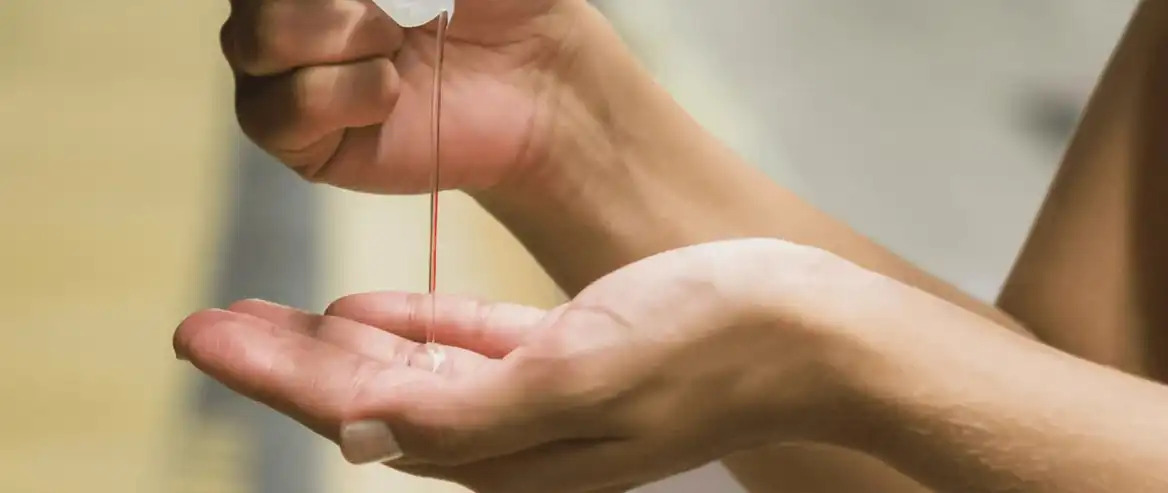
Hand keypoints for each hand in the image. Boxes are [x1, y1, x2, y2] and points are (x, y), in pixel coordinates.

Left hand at [173, 239, 869, 491]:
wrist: (810, 329)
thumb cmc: (709, 347)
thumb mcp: (578, 379)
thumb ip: (466, 414)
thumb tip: (359, 433)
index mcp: (509, 449)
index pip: (362, 415)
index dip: (276, 378)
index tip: (203, 338)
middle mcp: (515, 432)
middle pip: (372, 395)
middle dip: (286, 361)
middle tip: (206, 320)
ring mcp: (541, 393)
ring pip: (411, 369)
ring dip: (338, 341)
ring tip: (269, 313)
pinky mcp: (569, 353)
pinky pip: (469, 343)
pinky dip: (414, 324)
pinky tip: (368, 307)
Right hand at [222, 0, 601, 193]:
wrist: (537, 77)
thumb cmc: (495, 1)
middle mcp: (277, 11)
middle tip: (400, 13)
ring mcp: (279, 74)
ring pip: (256, 40)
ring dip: (343, 34)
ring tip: (397, 46)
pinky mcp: (298, 138)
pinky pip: (276, 111)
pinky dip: (343, 94)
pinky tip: (390, 93)